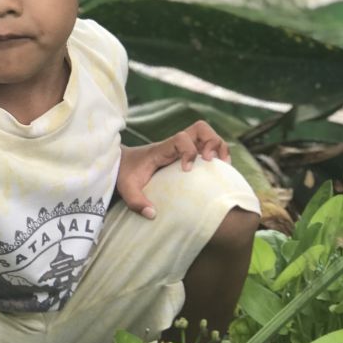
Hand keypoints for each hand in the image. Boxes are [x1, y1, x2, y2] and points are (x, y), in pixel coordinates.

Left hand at [116, 120, 230, 218]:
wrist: (121, 163)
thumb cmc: (125, 173)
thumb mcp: (126, 188)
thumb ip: (136, 201)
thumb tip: (152, 214)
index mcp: (162, 149)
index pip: (181, 138)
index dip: (188, 151)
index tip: (186, 170)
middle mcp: (175, 145)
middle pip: (201, 128)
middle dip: (212, 142)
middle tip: (210, 162)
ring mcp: (182, 148)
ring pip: (208, 135)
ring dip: (219, 147)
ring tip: (221, 166)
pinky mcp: (186, 155)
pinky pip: (207, 148)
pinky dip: (217, 156)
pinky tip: (218, 172)